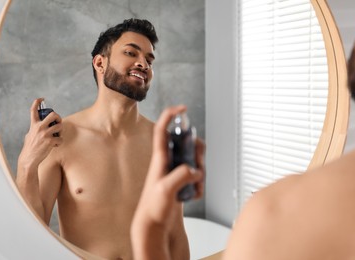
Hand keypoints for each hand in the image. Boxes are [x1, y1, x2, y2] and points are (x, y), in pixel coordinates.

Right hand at [18, 98, 62, 168]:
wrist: (29, 158)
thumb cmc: (30, 147)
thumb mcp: (29, 134)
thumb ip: (35, 129)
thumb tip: (43, 125)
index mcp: (33, 125)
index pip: (33, 110)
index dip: (37, 102)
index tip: (41, 98)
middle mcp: (39, 127)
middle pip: (53, 114)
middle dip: (58, 117)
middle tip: (58, 122)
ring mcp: (45, 134)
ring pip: (60, 126)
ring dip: (61, 131)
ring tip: (57, 136)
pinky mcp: (50, 141)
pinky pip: (61, 139)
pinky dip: (59, 142)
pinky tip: (55, 145)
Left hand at [131, 105, 204, 259]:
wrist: (153, 225)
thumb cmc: (153, 208)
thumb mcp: (165, 190)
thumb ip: (181, 176)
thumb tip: (195, 170)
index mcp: (160, 158)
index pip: (163, 129)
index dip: (171, 115)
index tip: (183, 108)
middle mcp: (168, 161)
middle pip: (187, 142)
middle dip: (198, 150)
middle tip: (199, 165)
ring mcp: (175, 171)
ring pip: (194, 158)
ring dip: (201, 170)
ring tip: (196, 187)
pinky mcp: (181, 180)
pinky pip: (196, 174)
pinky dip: (200, 183)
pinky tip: (194, 195)